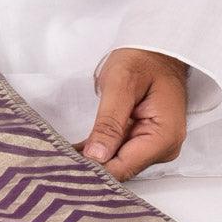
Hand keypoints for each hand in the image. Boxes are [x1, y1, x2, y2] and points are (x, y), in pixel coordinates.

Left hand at [73, 48, 188, 180]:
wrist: (156, 51)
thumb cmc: (142, 60)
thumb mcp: (121, 85)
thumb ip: (109, 122)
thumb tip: (97, 156)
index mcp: (164, 136)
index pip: (124, 167)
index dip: (94, 170)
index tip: (66, 168)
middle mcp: (163, 148)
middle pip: (121, 168)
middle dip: (91, 164)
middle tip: (58, 161)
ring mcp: (154, 147)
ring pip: (116, 162)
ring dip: (92, 158)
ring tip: (62, 155)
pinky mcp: (143, 142)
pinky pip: (117, 153)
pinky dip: (98, 151)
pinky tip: (76, 150)